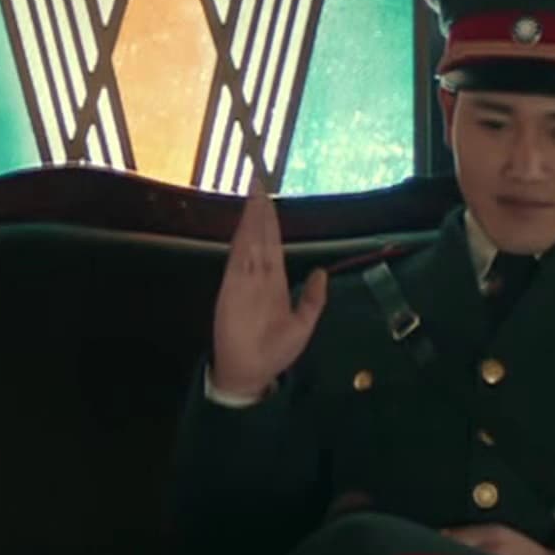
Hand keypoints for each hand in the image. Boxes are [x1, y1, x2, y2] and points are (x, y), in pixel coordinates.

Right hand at [210, 185, 327, 401]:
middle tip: (259, 182)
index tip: (268, 199)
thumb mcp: (303, 326)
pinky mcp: (233, 288)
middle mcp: (259, 276)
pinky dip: (242, 241)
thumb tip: (321, 272)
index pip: (273, 244)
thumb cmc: (275, 352)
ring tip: (254, 193)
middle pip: (260, 236)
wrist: (252, 373)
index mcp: (275, 282)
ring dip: (251, 219)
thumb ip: (313, 300)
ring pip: (249, 242)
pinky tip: (245, 224)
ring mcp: (244, 280)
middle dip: (259, 210)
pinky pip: (238, 260)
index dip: (271, 222)